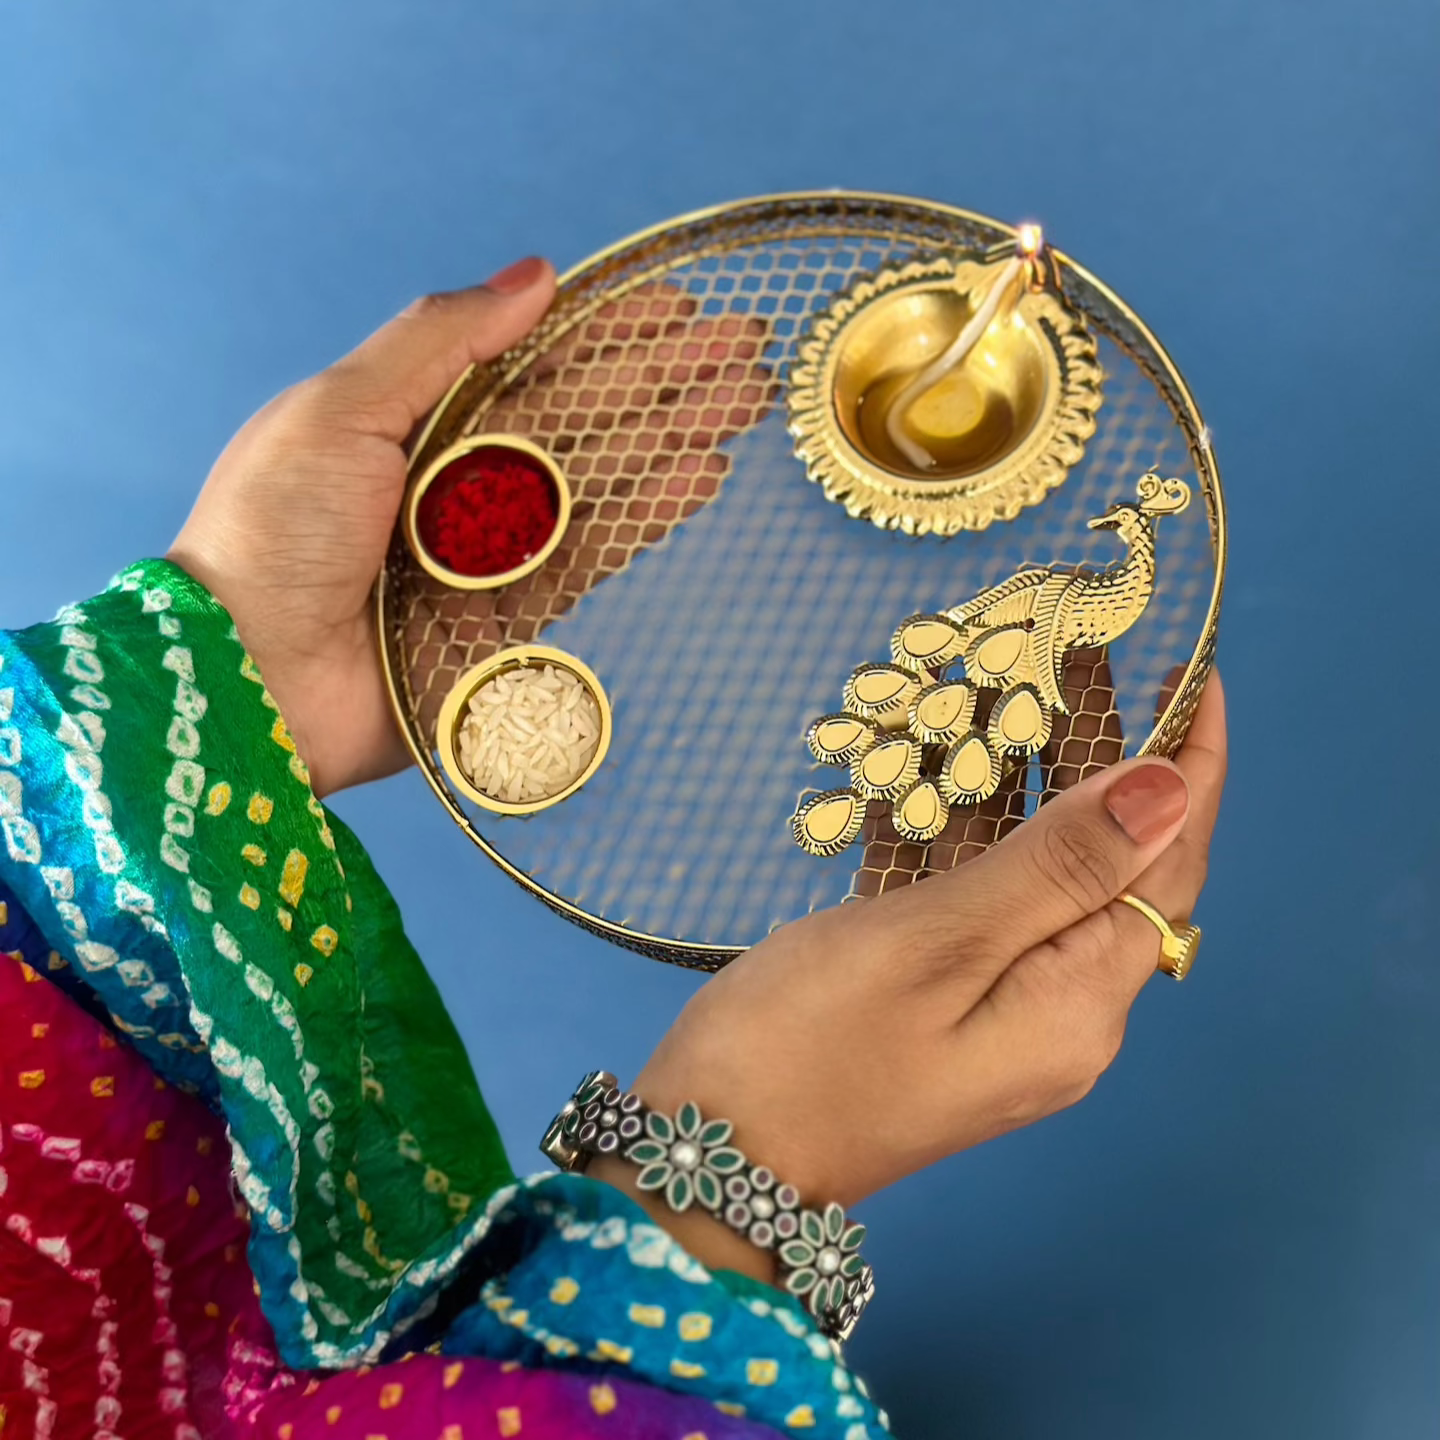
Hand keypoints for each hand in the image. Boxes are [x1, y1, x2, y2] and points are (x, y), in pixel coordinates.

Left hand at [170, 261, 775, 796]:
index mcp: (412, 418)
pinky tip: (700, 473)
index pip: (529, 359)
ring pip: (601, 480)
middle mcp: (459, 479)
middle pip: (580, 416)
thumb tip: (535, 276)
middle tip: (743, 346)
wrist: (251, 681)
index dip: (604, 330)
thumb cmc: (274, 533)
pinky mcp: (514, 618)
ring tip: (745, 401)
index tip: (674, 303)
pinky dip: (647, 512)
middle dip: (662, 378)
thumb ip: (437, 341)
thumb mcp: (338, 411)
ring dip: (674, 436)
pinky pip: (594, 554)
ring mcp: (492, 550)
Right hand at [592, 673, 1225, 1279]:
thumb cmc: (806, 1049)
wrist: (706, 1161)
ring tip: (1007, 688)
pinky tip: (925, 774)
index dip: (1192, 763)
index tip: (1195, 669)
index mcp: (1078, 1003)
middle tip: (1076, 654)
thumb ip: (1056, 866)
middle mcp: (1059, 1012)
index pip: (1169, 863)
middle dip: (1102, 755)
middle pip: (1106, 863)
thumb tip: (1169, 790)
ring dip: (1023, 788)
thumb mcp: (934, 942)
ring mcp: (998, 1012)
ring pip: (1034, 877)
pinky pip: (973, 906)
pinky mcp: (940, 1007)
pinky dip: (958, 839)